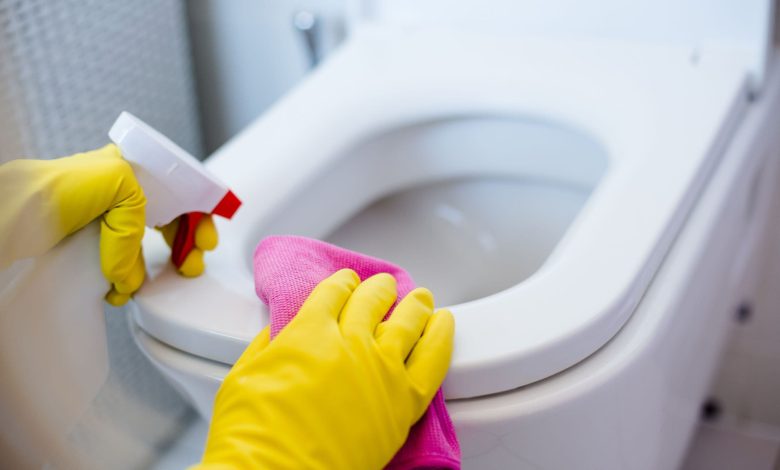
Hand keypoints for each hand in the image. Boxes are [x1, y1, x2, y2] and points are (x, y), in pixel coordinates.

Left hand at [0, 144, 217, 304]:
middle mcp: (117, 196)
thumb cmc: (55, 187)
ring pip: (142, 251)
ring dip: (149, 271)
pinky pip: (117, 270)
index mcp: (130, 171)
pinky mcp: (84, 250)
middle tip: (189, 265)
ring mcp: (102, 225)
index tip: (206, 239)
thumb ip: (140, 219)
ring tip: (143, 283)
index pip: (179, 193)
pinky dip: (124, 284)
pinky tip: (120, 290)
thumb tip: (130, 270)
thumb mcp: (117, 182)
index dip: (198, 216)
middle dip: (183, 246)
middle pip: (167, 223)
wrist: (13, 214)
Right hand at [196, 269, 454, 468]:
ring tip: (422, 297)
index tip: (347, 282)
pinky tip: (444, 323)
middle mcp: (350, 342)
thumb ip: (266, 346)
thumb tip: (278, 334)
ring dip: (415, 305)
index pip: (334, 293)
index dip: (342, 284)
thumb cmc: (252, 433)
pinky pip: (433, 360)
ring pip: (408, 322)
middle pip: (372, 301)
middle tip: (385, 285)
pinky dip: (442, 336)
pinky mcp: (403, 401)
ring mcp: (381, 370)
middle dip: (379, 290)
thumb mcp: (243, 376)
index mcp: (310, 331)